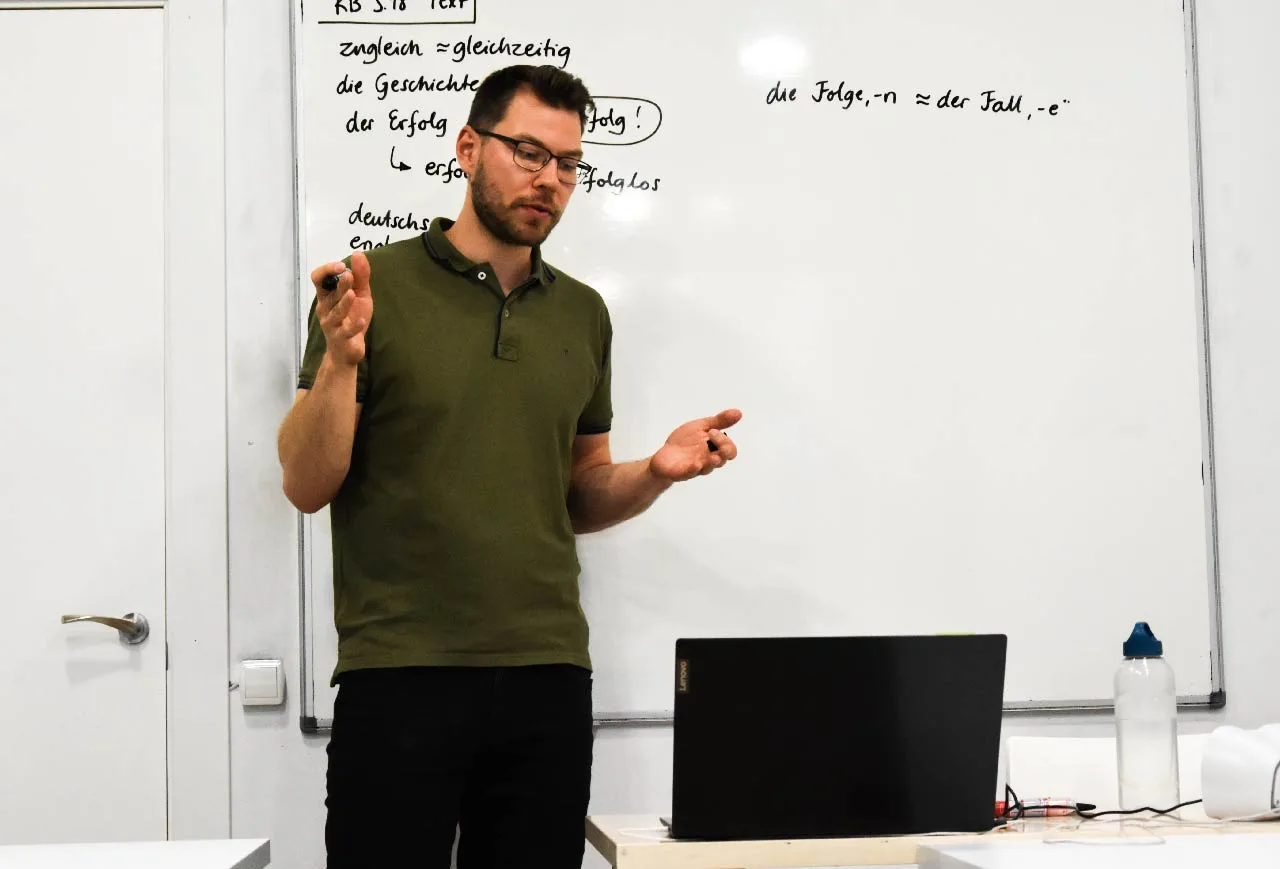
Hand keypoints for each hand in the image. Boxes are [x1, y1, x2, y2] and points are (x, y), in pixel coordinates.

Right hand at [311, 252, 372, 366]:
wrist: (348, 350)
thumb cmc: (351, 319)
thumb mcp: (360, 295)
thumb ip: (360, 276)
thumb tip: (358, 254)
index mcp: (327, 295)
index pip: (318, 279)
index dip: (327, 270)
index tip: (341, 265)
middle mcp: (325, 308)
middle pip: (328, 294)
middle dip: (339, 285)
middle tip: (349, 275)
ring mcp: (331, 325)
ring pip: (336, 312)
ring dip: (344, 303)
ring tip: (352, 294)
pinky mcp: (341, 339)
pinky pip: (345, 332)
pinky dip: (353, 326)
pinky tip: (361, 320)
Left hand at [649, 409, 741, 482]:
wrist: (664, 455)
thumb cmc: (685, 442)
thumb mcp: (702, 427)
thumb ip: (719, 421)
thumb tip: (739, 413)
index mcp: (714, 450)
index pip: (729, 450)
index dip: (724, 441)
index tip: (712, 431)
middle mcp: (708, 461)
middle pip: (723, 460)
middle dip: (724, 450)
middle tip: (713, 437)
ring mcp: (696, 468)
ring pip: (708, 468)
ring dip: (711, 463)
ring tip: (713, 458)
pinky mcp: (682, 473)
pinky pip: (689, 473)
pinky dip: (693, 469)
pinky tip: (695, 464)